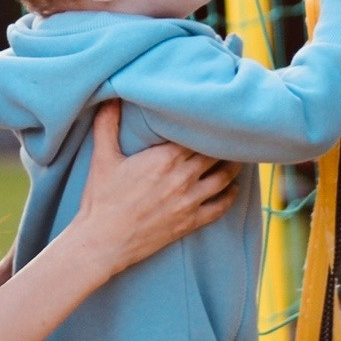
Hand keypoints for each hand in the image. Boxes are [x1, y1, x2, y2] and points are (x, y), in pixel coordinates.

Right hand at [74, 102, 238, 276]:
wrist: (103, 241)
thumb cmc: (101, 198)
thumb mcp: (102, 157)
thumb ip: (107, 124)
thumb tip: (108, 99)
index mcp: (165, 158)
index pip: (197, 134)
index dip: (206, 125)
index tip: (212, 117)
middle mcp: (183, 178)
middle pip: (214, 154)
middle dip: (223, 143)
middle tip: (232, 132)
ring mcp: (189, 201)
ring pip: (223, 178)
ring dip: (233, 166)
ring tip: (238, 156)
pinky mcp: (190, 222)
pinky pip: (220, 207)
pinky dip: (230, 196)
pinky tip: (233, 188)